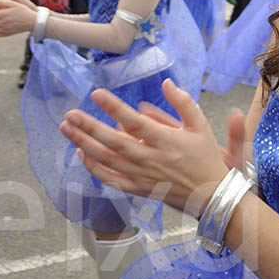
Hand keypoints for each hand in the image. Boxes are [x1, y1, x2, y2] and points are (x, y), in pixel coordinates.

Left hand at [60, 79, 243, 217]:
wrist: (211, 194)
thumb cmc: (206, 158)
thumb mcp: (201, 126)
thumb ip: (183, 103)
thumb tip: (167, 83)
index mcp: (167, 141)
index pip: (135, 122)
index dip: (114, 107)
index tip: (97, 94)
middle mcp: (151, 159)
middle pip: (114, 142)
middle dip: (89, 127)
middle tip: (70, 113)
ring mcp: (142, 176)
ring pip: (107, 160)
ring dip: (84, 144)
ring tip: (67, 129)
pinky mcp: (138, 189)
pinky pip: (110, 179)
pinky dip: (94, 168)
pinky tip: (82, 154)